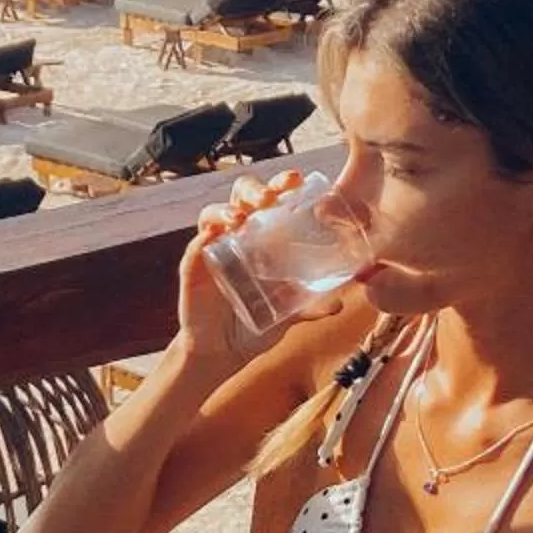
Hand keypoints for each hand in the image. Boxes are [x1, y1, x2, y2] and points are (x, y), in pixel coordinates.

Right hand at [175, 169, 312, 357]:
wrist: (223, 352)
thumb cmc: (255, 323)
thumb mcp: (288, 315)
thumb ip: (311, 307)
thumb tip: (339, 304)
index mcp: (262, 237)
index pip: (270, 200)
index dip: (281, 185)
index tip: (297, 180)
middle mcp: (236, 236)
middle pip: (241, 197)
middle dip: (254, 190)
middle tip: (269, 198)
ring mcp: (213, 249)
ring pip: (213, 214)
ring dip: (226, 210)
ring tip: (239, 218)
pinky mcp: (194, 267)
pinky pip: (196, 246)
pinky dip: (204, 238)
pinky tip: (212, 236)